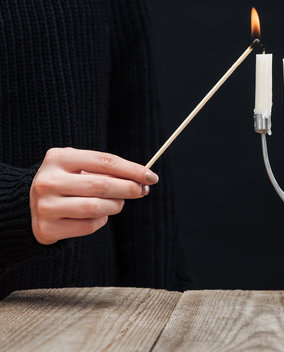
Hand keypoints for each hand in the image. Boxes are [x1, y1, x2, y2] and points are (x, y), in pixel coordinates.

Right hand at [30, 147, 158, 244]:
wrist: (28, 204)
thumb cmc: (67, 181)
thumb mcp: (80, 167)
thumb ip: (108, 170)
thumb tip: (143, 179)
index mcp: (58, 158)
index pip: (104, 161)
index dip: (132, 170)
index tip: (152, 177)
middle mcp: (48, 181)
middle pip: (101, 185)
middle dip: (129, 189)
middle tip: (142, 191)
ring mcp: (45, 206)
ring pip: (96, 208)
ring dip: (116, 206)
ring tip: (116, 202)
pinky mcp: (47, 228)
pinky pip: (88, 225)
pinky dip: (101, 220)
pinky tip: (97, 215)